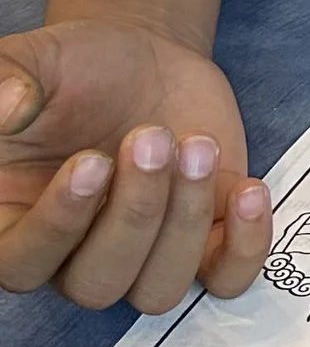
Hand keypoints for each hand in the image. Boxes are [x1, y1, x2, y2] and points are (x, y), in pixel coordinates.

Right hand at [0, 21, 268, 308]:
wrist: (140, 58)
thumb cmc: (73, 70)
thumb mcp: (33, 61)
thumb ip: (6, 78)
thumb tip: (6, 106)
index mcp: (15, 221)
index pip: (22, 263)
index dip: (58, 225)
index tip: (91, 161)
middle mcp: (73, 254)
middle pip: (96, 283)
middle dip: (134, 213)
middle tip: (153, 137)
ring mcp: (142, 253)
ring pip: (157, 289)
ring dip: (186, 223)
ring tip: (199, 146)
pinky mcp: (204, 240)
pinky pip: (226, 279)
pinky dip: (245, 247)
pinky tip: (247, 189)